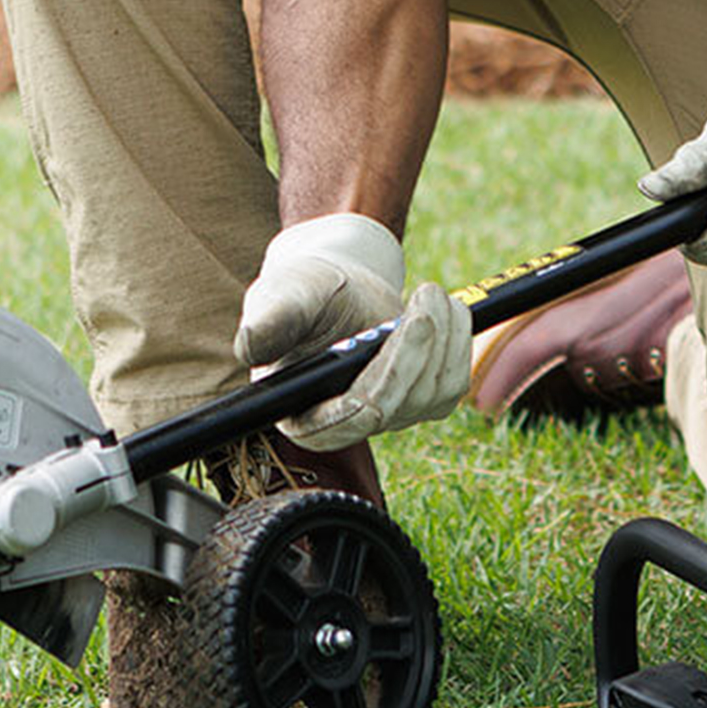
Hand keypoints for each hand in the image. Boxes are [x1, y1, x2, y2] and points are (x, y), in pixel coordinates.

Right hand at [235, 213, 470, 449]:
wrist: (339, 284)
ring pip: (433, 394)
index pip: (347, 419)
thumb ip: (270, 321)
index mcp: (302, 413)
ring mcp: (389, 415)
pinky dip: (457, 342)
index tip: (408, 331)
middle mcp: (347, 424)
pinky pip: (453, 382)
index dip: (380, 384)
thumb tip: (249, 345)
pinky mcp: (420, 400)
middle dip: (418, 349)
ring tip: (430, 293)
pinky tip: (445, 309)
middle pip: (398, 405)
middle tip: (426, 297)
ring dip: (444, 338)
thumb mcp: (282, 297)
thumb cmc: (303, 291)